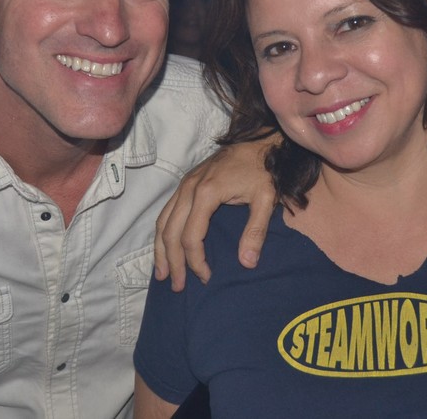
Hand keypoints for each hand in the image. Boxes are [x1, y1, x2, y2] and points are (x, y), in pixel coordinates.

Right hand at [154, 135, 278, 290]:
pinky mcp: (186, 183)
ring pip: (163, 221)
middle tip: (178, 286)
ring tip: (163, 274)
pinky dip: (163, 232)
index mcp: (206, 193)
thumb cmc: (263, 170)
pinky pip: (167, 211)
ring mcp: (184, 184)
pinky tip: (165, 247)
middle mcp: (189, 188)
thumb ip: (256, 231)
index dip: (196, 262)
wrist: (259, 141)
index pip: (191, 237)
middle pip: (171, 232)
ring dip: (161, 250)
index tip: (206, 277)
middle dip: (173, 262)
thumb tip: (247, 263)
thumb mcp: (266, 199)